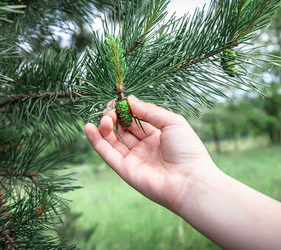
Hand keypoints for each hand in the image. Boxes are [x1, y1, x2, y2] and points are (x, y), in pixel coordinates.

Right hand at [84, 95, 217, 211]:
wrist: (191, 181)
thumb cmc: (188, 150)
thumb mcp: (172, 122)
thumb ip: (149, 111)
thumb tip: (129, 100)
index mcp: (157, 136)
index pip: (136, 119)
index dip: (126, 109)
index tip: (119, 100)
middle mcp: (144, 147)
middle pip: (122, 129)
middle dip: (114, 117)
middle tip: (109, 109)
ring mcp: (134, 159)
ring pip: (113, 140)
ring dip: (105, 127)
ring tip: (105, 118)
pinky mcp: (125, 170)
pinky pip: (107, 154)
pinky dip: (96, 141)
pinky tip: (89, 127)